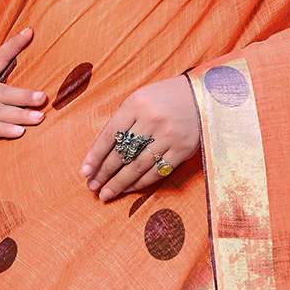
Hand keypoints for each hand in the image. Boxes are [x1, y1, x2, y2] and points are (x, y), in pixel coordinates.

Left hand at [80, 76, 201, 197]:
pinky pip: (158, 171)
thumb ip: (123, 120)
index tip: (85, 172)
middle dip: (104, 173)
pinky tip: (129, 189)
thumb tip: (101, 152)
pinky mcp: (183, 149)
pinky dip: (141, 182)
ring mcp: (169, 136)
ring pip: (138, 166)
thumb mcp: (141, 99)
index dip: (95, 156)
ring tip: (106, 193)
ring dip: (120, 183)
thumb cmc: (166, 98)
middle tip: (92, 187)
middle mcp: (152, 120)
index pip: (110, 135)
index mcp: (137, 104)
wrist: (204, 95)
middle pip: (122, 153)